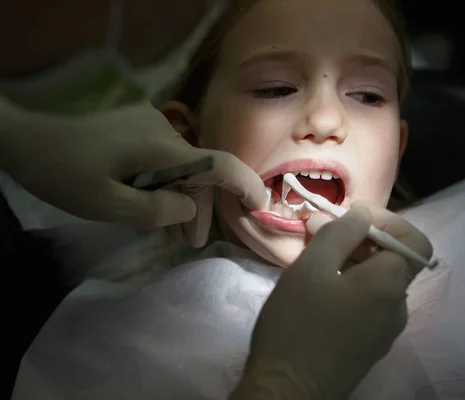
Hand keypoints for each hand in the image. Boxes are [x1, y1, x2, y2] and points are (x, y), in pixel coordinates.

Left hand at [1, 98, 265, 245]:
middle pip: (199, 169)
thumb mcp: (106, 204)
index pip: (217, 162)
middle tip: (191, 244)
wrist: (26, 139)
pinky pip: (166, 159)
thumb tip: (189, 208)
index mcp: (160, 147)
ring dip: (182, 197)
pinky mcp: (138, 129)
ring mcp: (150, 127)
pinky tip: (160, 206)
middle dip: (198, 207)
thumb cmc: (63, 173)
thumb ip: (154, 210)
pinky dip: (168, 184)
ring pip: (183, 166)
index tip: (260, 205)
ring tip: (176, 236)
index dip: (243, 184)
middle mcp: (163, 131)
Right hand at [232, 202, 432, 398]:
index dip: (387, 220)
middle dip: (360, 238)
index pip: (414, 241)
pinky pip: (369, 303)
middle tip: (319, 231)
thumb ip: (340, 233)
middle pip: (393, 260)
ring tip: (314, 257)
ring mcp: (385, 331)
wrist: (286, 392)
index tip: (350, 217)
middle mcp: (397, 308)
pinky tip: (319, 289)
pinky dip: (351, 285)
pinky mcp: (370, 346)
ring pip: (378, 282)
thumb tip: (361, 215)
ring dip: (352, 261)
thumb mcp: (311, 268)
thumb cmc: (297, 324)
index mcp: (390, 286)